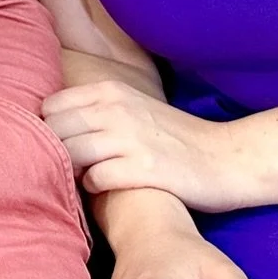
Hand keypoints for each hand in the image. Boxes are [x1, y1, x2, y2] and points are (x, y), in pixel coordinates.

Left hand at [42, 80, 257, 211]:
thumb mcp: (135, 106)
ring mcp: (130, 139)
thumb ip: (97, 109)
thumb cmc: (176, 137)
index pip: (51, 105)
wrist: (228, 158)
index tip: (60, 143)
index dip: (49, 128)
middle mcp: (117, 109)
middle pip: (54, 130)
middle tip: (67, 166)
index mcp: (112, 90)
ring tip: (84, 177)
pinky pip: (94, 179)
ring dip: (71, 170)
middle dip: (54, 150)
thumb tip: (52, 121)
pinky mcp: (143, 169)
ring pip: (69, 153)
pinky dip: (93, 187)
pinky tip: (106, 187)